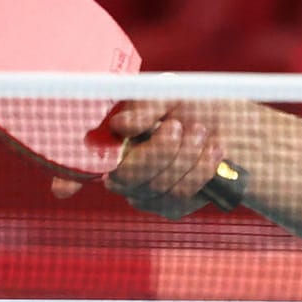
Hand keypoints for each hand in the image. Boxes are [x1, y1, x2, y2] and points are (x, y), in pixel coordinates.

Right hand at [51, 100, 233, 219]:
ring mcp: (144, 194)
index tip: (64, 188)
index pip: (79, 165)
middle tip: (177, 125)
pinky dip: (200, 169)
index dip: (68, 177)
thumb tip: (120, 127)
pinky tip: (213, 150)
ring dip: (184, 156)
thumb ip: (144, 107)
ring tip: (200, 131)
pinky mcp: (171, 207)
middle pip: (126, 178)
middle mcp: (121, 173)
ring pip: (155, 189)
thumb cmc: (194, 104)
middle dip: (158, 151)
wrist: (236, 125)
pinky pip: (178, 197)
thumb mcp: (170, 94)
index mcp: (112, 142)